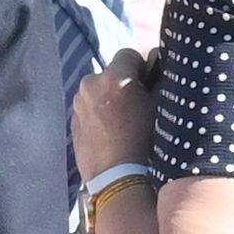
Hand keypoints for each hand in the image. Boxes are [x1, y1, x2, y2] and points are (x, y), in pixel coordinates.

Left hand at [73, 49, 158, 179]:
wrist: (118, 180)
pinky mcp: (72, 122)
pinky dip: (100, 114)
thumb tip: (155, 60)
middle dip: (123, 84)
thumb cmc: (146, 142)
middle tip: (137, 107)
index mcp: (114, 77)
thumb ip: (159, 79)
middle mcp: (90, 85)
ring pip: (99, 91)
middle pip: (111, 73)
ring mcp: (78, 104)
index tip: (148, 86)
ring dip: (110, 99)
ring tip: (123, 123)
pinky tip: (110, 134)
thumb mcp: (161, 107)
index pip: (129, 54)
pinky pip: (90, 109)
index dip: (142, 68)